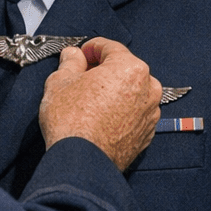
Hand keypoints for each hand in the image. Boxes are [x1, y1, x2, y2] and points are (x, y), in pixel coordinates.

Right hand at [39, 38, 161, 169]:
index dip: (92, 48)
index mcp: (130, 68)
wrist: (82, 162)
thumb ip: (70, 63)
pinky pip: (133, 114)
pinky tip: (101, 118)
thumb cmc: (72, 121)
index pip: (111, 47)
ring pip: (131, 92)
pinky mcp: (147, 134)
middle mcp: (148, 88)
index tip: (82, 54)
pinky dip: (120, 112)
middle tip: (82, 77)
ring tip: (90, 101)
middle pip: (124, 69)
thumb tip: (73, 56)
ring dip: (114, 91)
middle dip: (104, 70)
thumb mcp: (60, 82)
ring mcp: (150, 113)